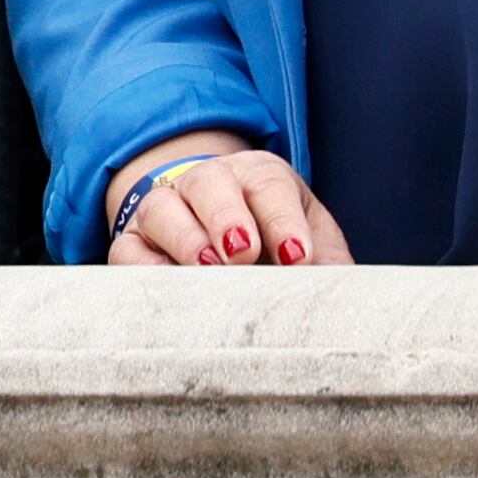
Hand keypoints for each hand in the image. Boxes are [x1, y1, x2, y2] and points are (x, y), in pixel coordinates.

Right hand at [102, 132, 347, 266]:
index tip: (298, 258)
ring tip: (210, 269)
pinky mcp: (132, 245)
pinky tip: (173, 289)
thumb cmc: (278, 248)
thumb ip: (331, 268)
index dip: (282, 219)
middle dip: (227, 216)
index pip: (269, 184)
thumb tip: (349, 299)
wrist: (221, 244)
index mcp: (259, 178)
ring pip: (162, 208)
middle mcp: (207, 184)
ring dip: (186, 239)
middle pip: (209, 183)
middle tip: (245, 254)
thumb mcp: (314, 248)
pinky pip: (129, 252)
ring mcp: (164, 210)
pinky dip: (147, 268)